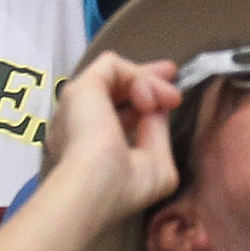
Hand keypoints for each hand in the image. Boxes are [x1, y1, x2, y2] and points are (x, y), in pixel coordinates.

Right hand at [40, 53, 181, 221]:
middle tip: (171, 72)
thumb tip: (159, 106)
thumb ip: (157, 131)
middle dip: (145, 79)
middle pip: (112, 90)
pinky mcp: (82, 86)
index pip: (116, 114)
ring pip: (114, 76)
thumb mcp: (154, 162)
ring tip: (170, 96)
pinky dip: (137, 74)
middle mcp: (78, 122)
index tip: (170, 98)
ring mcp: (78, 103)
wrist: (95, 183)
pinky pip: (112, 66)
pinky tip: (151, 92)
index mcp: (89, 145)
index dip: (144, 103)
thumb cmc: (124, 184)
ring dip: (147, 81)